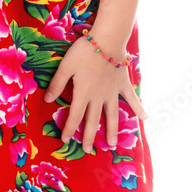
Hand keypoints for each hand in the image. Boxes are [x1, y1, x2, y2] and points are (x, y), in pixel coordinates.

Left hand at [43, 33, 146, 153]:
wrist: (107, 41)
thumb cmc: (84, 52)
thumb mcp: (66, 66)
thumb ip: (57, 83)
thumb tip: (47, 99)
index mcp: (83, 93)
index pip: (75, 116)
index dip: (69, 128)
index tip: (65, 140)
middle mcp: (98, 97)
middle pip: (93, 120)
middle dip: (89, 136)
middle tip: (88, 150)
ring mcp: (112, 92)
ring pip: (112, 115)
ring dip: (111, 130)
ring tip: (111, 144)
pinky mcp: (123, 84)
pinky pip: (131, 98)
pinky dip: (138, 108)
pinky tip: (145, 118)